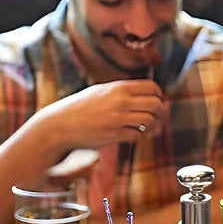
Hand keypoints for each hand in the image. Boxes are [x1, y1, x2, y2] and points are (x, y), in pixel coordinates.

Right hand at [32, 80, 163, 153]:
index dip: (159, 95)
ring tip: (149, 128)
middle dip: (160, 112)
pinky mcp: (114, 135)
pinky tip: (136, 134)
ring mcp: (117, 118)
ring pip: (149, 121)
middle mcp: (120, 101)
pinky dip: (140, 136)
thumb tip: (148, 95)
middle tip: (158, 118)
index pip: (152, 87)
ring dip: (153, 126)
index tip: (157, 102)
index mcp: (118, 87)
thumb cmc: (82, 107)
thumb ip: (123, 92)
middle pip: (155, 104)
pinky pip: (138, 135)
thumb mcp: (101, 91)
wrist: (61, 123)